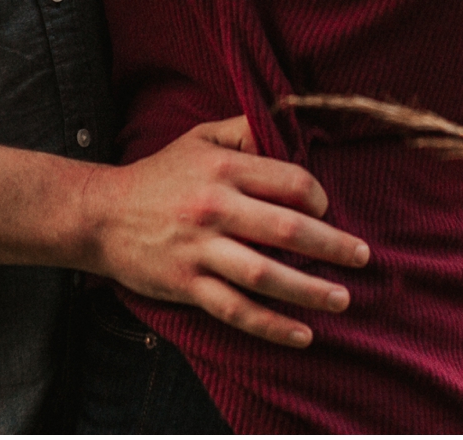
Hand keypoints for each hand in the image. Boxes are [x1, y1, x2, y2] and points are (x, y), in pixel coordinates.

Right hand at [79, 116, 370, 348]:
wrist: (99, 214)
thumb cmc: (158, 176)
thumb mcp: (198, 139)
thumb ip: (244, 130)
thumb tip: (288, 126)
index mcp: (223, 168)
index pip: (291, 183)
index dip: (319, 198)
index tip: (328, 211)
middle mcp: (215, 207)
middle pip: (289, 230)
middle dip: (333, 247)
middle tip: (363, 258)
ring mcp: (200, 249)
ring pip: (267, 274)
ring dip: (311, 290)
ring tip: (342, 299)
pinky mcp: (186, 284)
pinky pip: (236, 309)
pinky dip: (272, 325)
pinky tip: (302, 335)